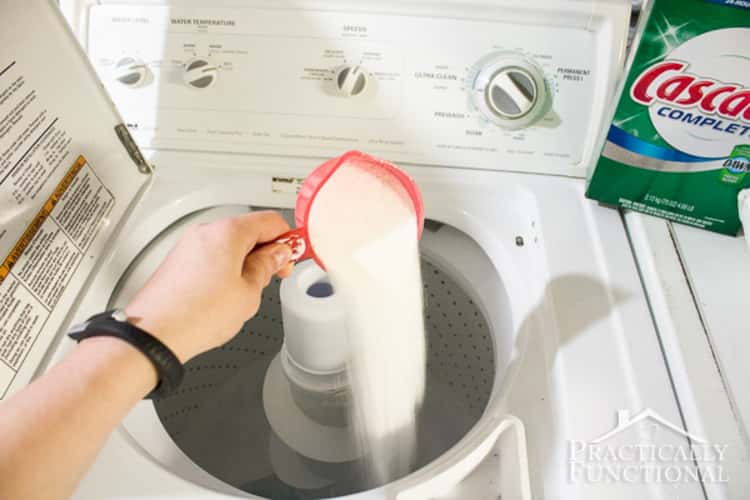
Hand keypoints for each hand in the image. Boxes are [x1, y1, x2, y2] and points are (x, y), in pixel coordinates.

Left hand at [124, 211, 293, 361]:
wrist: (154, 334)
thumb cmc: (196, 314)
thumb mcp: (249, 292)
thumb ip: (267, 267)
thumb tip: (276, 255)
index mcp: (227, 232)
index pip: (270, 221)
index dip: (288, 238)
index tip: (295, 254)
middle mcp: (205, 232)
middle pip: (249, 230)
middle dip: (267, 251)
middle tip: (276, 274)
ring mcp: (189, 246)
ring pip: (229, 244)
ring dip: (246, 261)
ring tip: (249, 291)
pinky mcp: (179, 261)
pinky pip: (211, 255)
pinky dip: (226, 268)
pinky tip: (227, 294)